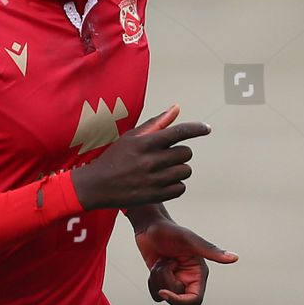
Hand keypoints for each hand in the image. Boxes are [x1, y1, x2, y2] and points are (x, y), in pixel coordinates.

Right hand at [70, 104, 208, 209]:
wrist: (97, 186)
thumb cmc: (115, 158)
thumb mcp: (132, 137)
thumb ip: (156, 123)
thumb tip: (177, 108)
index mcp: (145, 143)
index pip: (179, 132)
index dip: (196, 129)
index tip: (206, 129)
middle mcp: (150, 161)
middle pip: (185, 153)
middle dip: (181, 153)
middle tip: (169, 156)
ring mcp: (153, 180)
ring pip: (185, 171)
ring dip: (179, 169)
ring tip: (165, 170)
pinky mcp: (155, 196)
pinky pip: (181, 188)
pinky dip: (176, 185)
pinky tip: (164, 182)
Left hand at [134, 220, 238, 304]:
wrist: (150, 226)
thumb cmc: (170, 230)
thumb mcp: (189, 241)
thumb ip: (211, 251)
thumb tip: (234, 258)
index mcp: (199, 273)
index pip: (194, 300)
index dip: (178, 301)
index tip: (163, 292)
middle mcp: (189, 279)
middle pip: (176, 298)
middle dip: (165, 280)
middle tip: (166, 261)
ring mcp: (175, 281)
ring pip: (163, 296)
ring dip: (157, 277)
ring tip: (162, 260)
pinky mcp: (163, 281)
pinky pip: (155, 294)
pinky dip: (151, 281)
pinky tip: (156, 265)